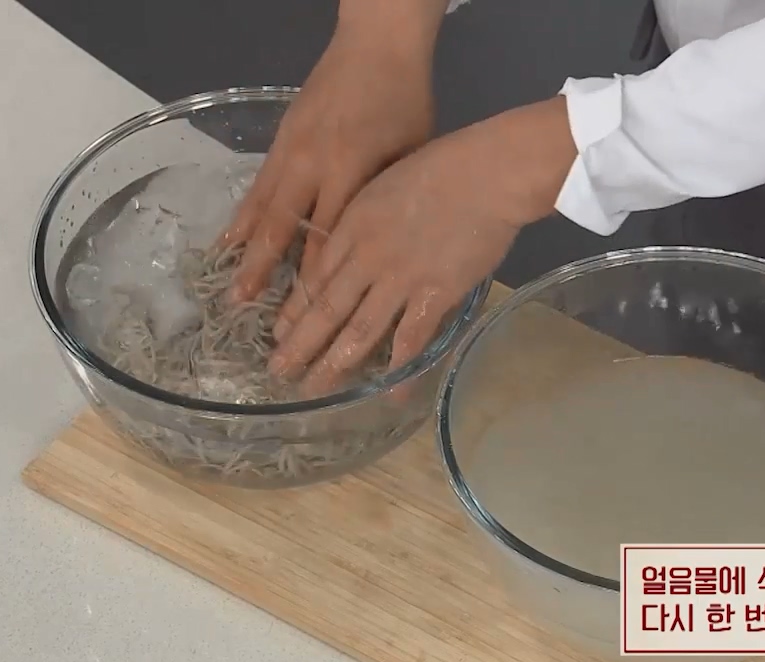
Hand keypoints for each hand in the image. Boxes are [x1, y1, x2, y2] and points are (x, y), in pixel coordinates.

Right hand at [222, 17, 438, 301]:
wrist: (376, 45)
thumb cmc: (406, 102)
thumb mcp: (410, 155)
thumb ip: (388, 201)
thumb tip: (380, 254)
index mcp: (351, 170)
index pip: (329, 237)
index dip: (315, 278)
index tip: (305, 316)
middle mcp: (314, 165)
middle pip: (284, 227)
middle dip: (264, 270)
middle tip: (244, 307)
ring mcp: (291, 152)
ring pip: (262, 208)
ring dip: (245, 248)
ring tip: (227, 284)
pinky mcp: (280, 140)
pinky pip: (258, 187)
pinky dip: (243, 216)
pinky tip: (230, 241)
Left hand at [268, 96, 577, 396]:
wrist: (486, 173)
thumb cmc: (442, 166)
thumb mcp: (384, 184)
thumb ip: (366, 218)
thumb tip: (358, 245)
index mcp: (353, 226)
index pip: (315, 277)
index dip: (295, 309)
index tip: (278, 333)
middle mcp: (367, 258)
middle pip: (326, 309)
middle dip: (300, 345)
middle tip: (279, 372)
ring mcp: (399, 279)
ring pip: (358, 330)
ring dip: (334, 363)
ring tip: (315, 389)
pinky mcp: (435, 295)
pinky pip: (410, 339)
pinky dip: (399, 369)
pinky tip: (390, 392)